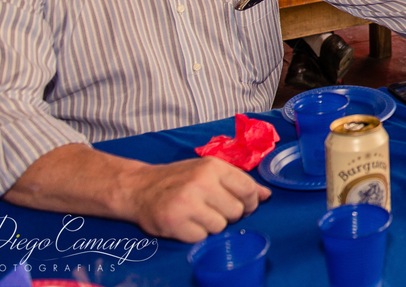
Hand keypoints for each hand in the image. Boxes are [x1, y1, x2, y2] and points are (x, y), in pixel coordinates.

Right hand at [121, 157, 270, 242]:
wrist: (139, 188)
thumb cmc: (179, 179)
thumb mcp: (209, 171)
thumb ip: (238, 182)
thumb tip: (266, 196)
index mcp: (213, 166)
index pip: (248, 189)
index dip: (250, 202)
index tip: (242, 206)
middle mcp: (201, 182)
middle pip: (236, 211)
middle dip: (229, 215)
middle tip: (213, 209)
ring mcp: (187, 203)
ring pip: (220, 227)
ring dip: (212, 225)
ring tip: (198, 215)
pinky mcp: (175, 223)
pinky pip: (201, 238)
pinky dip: (196, 234)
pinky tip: (186, 223)